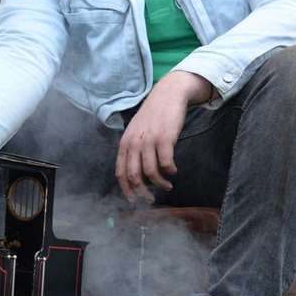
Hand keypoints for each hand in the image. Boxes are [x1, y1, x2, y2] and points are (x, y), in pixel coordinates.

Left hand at [117, 71, 211, 202]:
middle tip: (152, 199)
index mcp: (125, 143)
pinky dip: (170, 171)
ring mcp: (149, 141)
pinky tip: (174, 170)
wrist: (168, 95)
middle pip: (134, 176)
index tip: (134, 201)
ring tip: (168, 186)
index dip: (127, 190)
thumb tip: (135, 175)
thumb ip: (133, 150)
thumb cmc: (153, 116)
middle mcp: (134, 143)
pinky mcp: (165, 138)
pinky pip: (166, 163)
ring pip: (151, 173)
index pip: (121, 173)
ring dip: (160, 184)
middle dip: (143, 193)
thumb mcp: (136, 132)